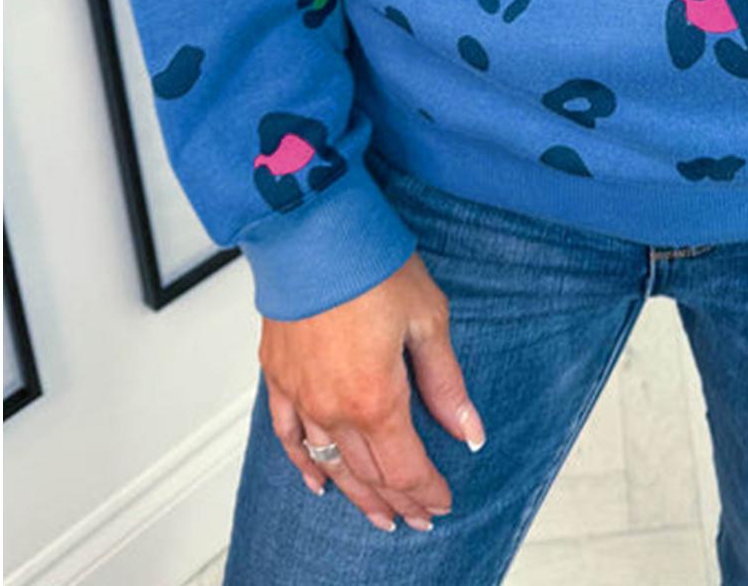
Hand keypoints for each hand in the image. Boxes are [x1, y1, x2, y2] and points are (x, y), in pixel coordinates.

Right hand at [259, 252, 484, 535]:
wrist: (312, 229)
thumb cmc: (370, 262)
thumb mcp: (428, 319)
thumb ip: (446, 383)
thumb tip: (469, 432)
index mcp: (376, 398)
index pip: (406, 467)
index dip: (426, 491)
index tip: (442, 502)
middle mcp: (333, 408)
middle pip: (370, 473)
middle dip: (398, 500)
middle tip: (416, 518)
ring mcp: (301, 395)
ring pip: (331, 464)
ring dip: (357, 494)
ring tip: (379, 516)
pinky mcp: (278, 376)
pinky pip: (288, 436)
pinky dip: (305, 464)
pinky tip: (318, 481)